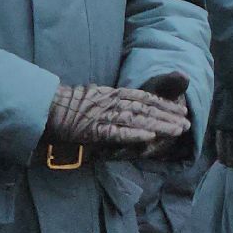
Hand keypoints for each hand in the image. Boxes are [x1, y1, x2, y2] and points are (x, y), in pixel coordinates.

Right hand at [43, 83, 190, 161]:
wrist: (44, 108)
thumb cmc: (68, 105)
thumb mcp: (94, 95)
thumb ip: (112, 99)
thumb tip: (129, 101)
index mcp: (112, 93)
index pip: (144, 97)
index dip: (164, 104)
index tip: (180, 110)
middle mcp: (111, 102)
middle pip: (146, 108)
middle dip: (168, 116)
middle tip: (187, 123)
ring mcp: (103, 116)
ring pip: (137, 120)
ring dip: (159, 125)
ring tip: (178, 131)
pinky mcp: (93, 130)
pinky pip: (117, 133)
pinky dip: (134, 135)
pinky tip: (150, 139)